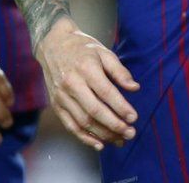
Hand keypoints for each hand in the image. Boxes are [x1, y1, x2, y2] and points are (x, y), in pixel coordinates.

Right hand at [36, 16, 139, 150]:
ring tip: (119, 140)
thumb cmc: (83, 49)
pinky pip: (70, 125)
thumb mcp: (104, 52)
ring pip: (82, 121)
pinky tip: (99, 144)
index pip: (105, 92)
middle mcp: (72, 84)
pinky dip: (84, 137)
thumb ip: (120, 71)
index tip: (134, 118)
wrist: (53, 45)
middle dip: (114, 125)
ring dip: (102, 134)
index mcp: (86, 68)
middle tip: (130, 134)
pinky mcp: (56, 105)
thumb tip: (135, 88)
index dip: (120, 107)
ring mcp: (61, 96)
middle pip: (94, 110)